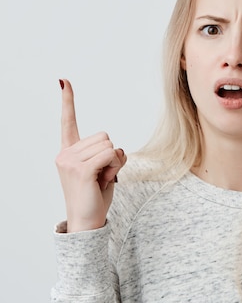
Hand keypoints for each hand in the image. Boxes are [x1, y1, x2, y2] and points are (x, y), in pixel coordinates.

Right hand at [55, 79, 126, 232]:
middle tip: (102, 175)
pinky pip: (111, 155)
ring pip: (110, 145)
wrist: (86, 221)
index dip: (68, 100)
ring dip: (114, 162)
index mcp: (68, 151)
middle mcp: (65, 153)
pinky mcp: (80, 169)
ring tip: (101, 179)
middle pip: (105, 136)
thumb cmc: (96, 196)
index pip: (68, 121)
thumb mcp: (104, 170)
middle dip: (112, 155)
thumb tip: (118, 148)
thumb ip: (108, 154)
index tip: (63, 81)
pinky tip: (103, 180)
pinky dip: (114, 166)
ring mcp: (70, 161)